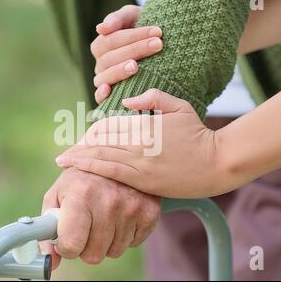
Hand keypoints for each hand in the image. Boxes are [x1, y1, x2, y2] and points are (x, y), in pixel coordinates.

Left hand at [40, 167, 160, 269]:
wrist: (115, 158)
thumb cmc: (80, 180)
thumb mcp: (57, 196)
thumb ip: (47, 230)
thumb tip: (50, 263)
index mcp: (81, 195)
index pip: (71, 245)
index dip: (66, 246)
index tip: (67, 237)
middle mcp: (108, 201)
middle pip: (93, 255)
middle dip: (86, 246)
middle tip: (86, 225)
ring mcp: (132, 207)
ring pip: (114, 251)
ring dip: (106, 240)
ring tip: (103, 216)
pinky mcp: (150, 211)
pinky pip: (132, 243)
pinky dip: (125, 234)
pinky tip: (120, 214)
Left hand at [56, 89, 231, 198]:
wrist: (218, 163)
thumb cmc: (199, 133)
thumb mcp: (179, 107)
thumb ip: (153, 98)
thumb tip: (127, 102)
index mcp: (145, 125)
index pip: (109, 125)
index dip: (92, 131)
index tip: (81, 136)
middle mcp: (138, 144)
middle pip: (100, 142)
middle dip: (79, 148)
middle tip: (63, 155)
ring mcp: (140, 165)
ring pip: (102, 159)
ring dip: (80, 160)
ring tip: (62, 162)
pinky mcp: (144, 182)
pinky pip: (113, 176)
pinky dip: (94, 172)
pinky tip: (81, 173)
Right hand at [91, 5, 162, 103]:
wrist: (158, 49)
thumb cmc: (144, 30)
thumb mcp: (133, 17)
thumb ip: (118, 18)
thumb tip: (100, 28)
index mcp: (102, 45)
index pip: (112, 40)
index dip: (133, 36)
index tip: (157, 31)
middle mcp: (101, 64)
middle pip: (110, 58)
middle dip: (135, 49)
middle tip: (158, 44)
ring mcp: (104, 81)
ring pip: (105, 76)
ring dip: (120, 71)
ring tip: (136, 66)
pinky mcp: (109, 97)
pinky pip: (98, 97)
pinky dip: (101, 95)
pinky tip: (109, 90)